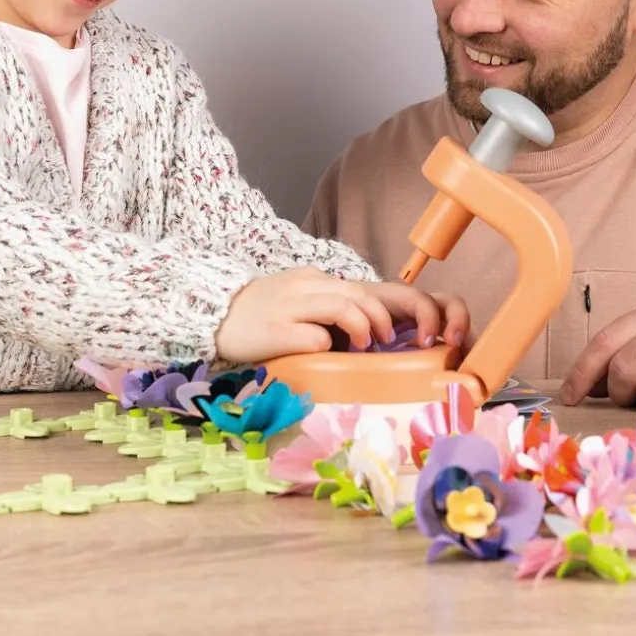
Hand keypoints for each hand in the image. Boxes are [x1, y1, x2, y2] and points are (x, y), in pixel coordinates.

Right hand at [215, 268, 468, 365]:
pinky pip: (313, 335)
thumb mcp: (304, 304)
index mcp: (322, 284)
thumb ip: (336, 311)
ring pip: (344, 305)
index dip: (411, 308)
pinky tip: (321, 352)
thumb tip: (376, 335)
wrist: (212, 314)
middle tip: (389, 341)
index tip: (423, 335)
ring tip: (363, 345)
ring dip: (363, 328)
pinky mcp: (276, 329)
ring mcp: (292, 305)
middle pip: (364, 294)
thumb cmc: (262, 316)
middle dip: (388, 320)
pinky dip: (325, 344)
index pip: (375, 289)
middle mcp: (311, 287)